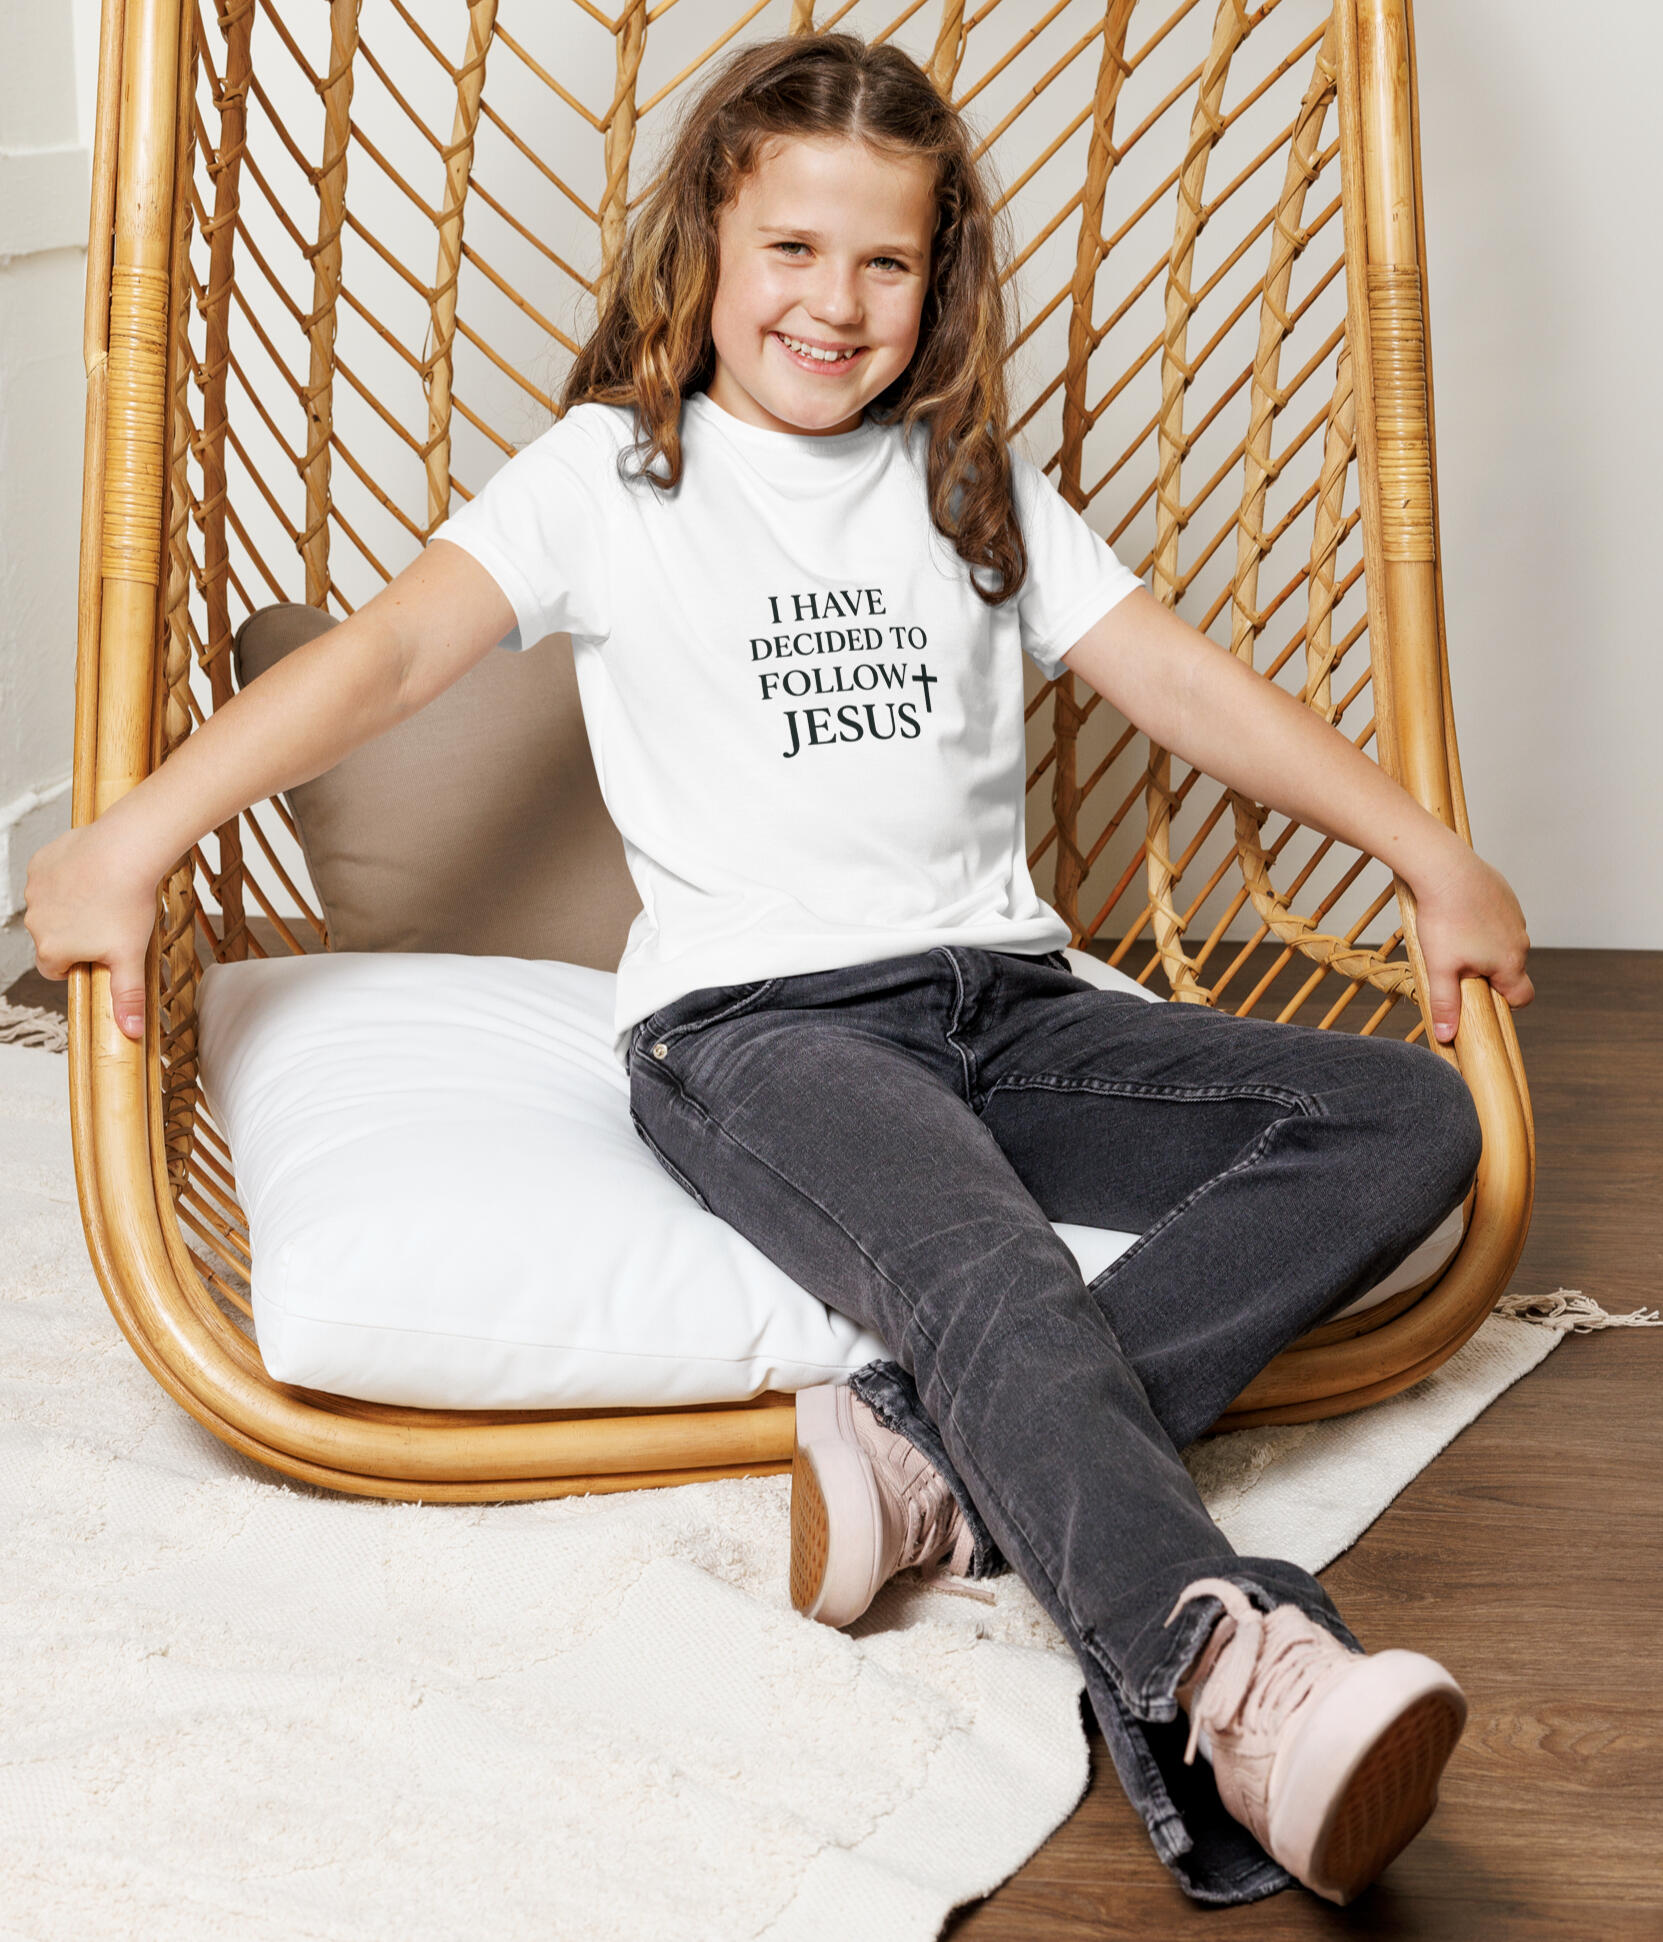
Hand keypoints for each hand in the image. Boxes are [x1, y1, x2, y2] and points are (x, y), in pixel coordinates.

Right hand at [23, 823, 160, 1041]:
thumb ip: (126, 996)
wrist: (126, 852)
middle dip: (76, 934)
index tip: (100, 952)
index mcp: (50, 950)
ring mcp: (34, 891)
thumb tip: (130, 1033)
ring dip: (71, 905)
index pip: (55, 969)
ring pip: (51, 906)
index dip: (78, 963)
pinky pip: (51, 876)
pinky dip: (68, 878)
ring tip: (104, 895)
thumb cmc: (128, 906)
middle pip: (53, 938)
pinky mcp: (40, 863)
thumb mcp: (130, 957)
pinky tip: (93, 873)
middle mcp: (34, 922)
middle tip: (109, 921)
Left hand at [1409, 845, 1532, 1043]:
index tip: (1479, 995)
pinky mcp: (1506, 897)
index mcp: (1510, 963)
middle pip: (1511, 970)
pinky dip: (1482, 921)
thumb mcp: (1439, 968)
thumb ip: (1446, 1004)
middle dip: (1487, 973)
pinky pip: (1498, 918)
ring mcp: (1516, 917)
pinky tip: (1459, 913)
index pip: (1522, 997)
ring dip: (1484, 945)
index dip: (1503, 1002)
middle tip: (1455, 962)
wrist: (1446, 869)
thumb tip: (1448, 1037)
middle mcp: (1520, 941)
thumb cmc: (1443, 919)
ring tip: (1453, 935)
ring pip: (1504, 942)